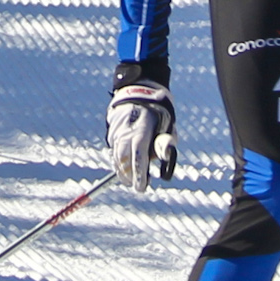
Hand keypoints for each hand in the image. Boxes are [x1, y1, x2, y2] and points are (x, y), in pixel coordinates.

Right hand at [106, 77, 176, 191]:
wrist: (138, 93)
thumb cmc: (158, 112)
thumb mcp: (168, 125)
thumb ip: (165, 142)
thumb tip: (165, 158)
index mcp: (141, 129)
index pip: (138, 156)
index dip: (139, 173)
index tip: (141, 187)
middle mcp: (126, 131)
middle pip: (124, 160)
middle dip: (130, 176)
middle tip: (138, 186)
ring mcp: (116, 132)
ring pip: (116, 158)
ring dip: (122, 172)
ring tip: (129, 181)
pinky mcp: (111, 133)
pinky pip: (113, 152)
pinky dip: (118, 163)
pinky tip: (123, 170)